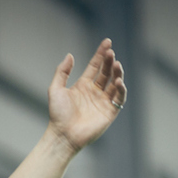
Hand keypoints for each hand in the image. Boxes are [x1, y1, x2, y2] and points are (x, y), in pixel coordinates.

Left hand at [47, 38, 126, 153]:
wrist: (63, 135)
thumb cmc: (57, 114)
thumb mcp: (55, 89)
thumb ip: (62, 72)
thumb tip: (70, 55)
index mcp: (83, 85)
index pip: (95, 66)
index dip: (101, 54)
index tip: (107, 42)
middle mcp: (94, 92)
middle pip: (106, 72)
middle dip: (110, 61)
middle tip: (111, 53)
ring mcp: (103, 101)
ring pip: (115, 83)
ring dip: (118, 73)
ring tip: (117, 64)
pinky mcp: (109, 112)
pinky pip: (119, 98)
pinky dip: (121, 90)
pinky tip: (119, 81)